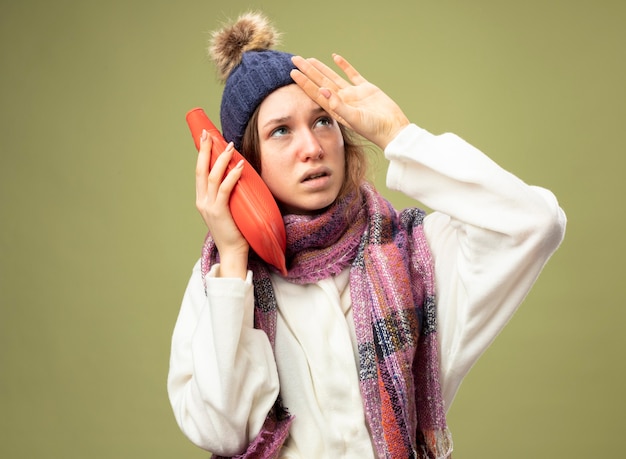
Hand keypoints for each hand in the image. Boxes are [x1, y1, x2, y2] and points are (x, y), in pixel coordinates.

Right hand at [195, 130, 248, 277]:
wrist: (233, 253)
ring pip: (212, 177)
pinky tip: (239, 165)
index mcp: (202, 200)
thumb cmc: (235, 231)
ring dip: (221, 159)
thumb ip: (229, 195)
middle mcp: (202, 202)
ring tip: (229, 147)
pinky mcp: (220, 212)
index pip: (200, 172)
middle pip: (201, 170)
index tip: (206, 139)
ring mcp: (209, 207)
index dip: (202, 154)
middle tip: (209, 134)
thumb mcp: (229, 209)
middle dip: (205, 150)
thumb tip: (240, 177)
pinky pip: (225, 190)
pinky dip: (232, 176)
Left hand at [290, 54, 409, 149]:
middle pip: (321, 82)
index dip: (304, 82)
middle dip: (308, 71)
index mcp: (336, 108)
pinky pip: (352, 75)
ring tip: (309, 59)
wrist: (393, 129)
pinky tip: (335, 58)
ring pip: (333, 77)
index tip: (293, 72)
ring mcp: (353, 94)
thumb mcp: (354, 118)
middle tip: (295, 60)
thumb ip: (338, 105)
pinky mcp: (366, 89)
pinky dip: (344, 66)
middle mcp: (342, 101)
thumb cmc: (373, 129)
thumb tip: (322, 90)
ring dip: (321, 68)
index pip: (316, 93)